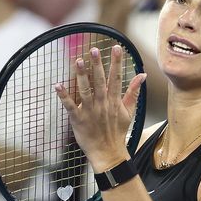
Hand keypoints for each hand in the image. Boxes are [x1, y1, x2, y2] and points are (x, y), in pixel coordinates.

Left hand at [55, 44, 145, 171]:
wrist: (108, 153)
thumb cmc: (117, 131)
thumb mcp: (129, 112)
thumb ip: (134, 92)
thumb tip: (142, 75)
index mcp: (114, 101)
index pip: (116, 78)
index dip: (116, 62)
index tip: (116, 47)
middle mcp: (102, 104)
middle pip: (100, 81)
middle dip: (97, 65)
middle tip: (94, 50)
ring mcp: (90, 112)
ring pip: (85, 91)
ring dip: (81, 76)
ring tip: (78, 61)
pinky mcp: (78, 119)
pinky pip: (69, 106)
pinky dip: (63, 96)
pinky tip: (57, 85)